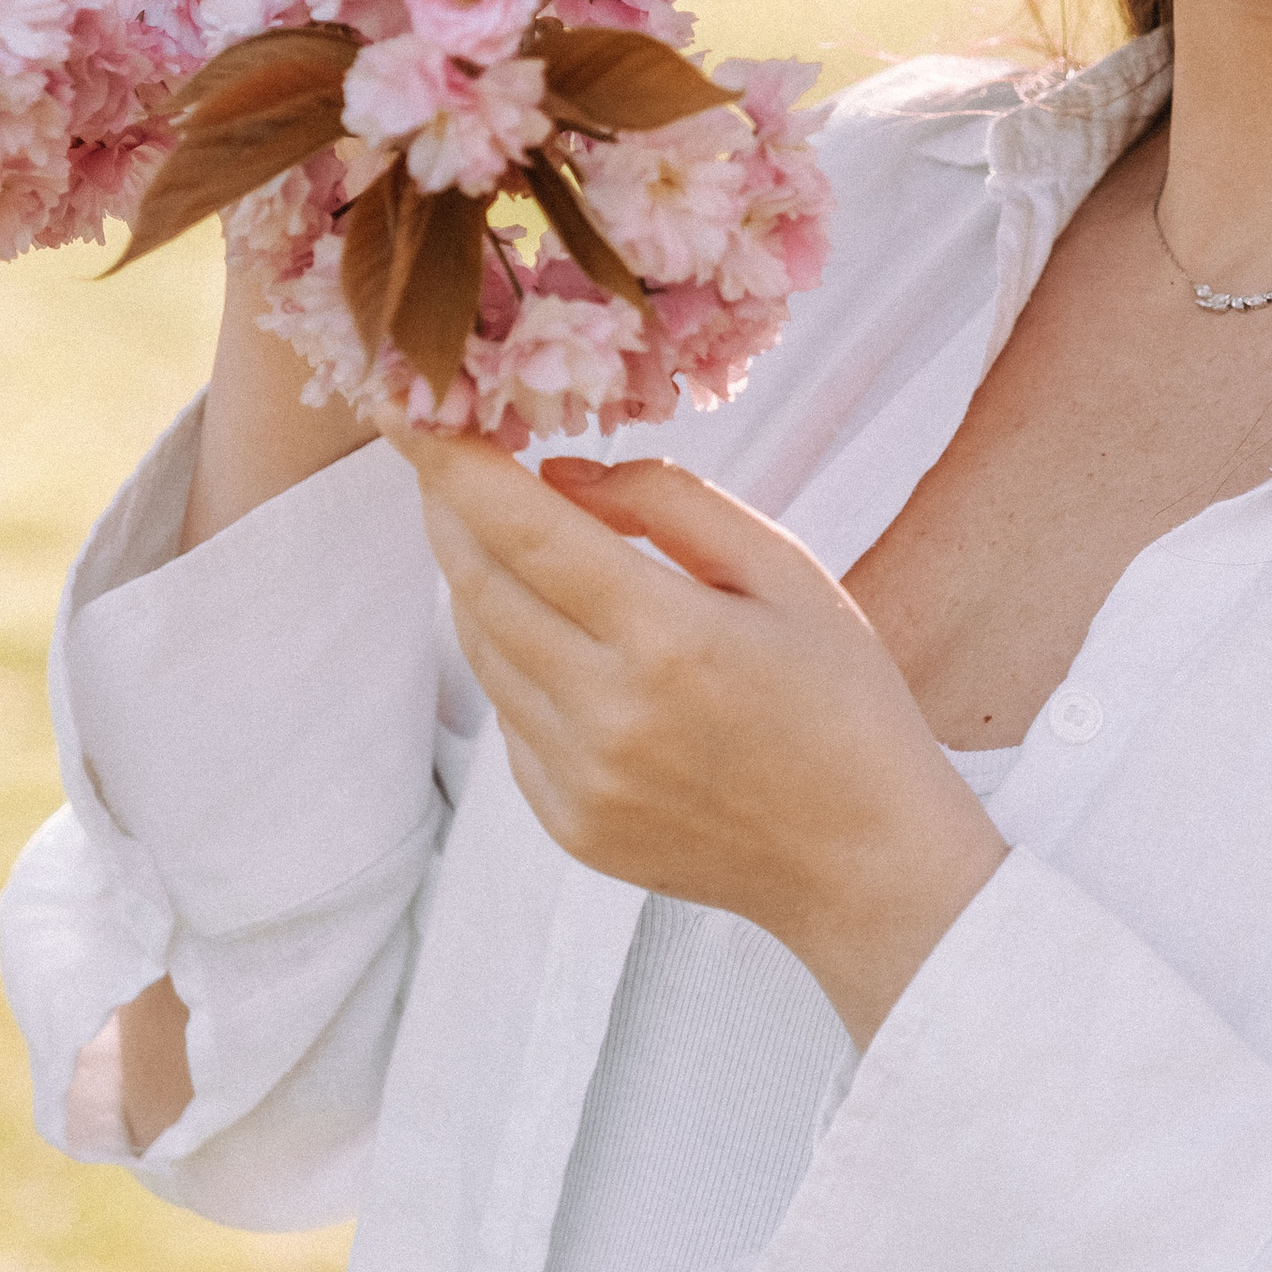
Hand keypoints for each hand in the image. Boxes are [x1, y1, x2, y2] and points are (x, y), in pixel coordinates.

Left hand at [390, 434, 1008, 1047]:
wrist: (863, 862)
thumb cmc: (842, 698)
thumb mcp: (785, 569)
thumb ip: (669, 503)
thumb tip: (560, 473)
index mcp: (670, 638)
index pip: (525, 529)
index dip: (453, 463)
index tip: (408, 408)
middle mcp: (606, 715)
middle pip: (479, 585)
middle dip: (451, 509)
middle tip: (447, 453)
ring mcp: (577, 780)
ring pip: (483, 650)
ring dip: (480, 581)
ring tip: (513, 538)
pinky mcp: (565, 824)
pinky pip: (509, 717)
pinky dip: (517, 660)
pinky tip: (569, 642)